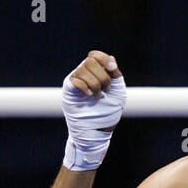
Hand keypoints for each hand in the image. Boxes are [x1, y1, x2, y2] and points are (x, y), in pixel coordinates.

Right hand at [62, 50, 126, 171]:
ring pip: (83, 69)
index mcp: (95, 73)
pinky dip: (85, 87)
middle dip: (103, 76)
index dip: (104, 59)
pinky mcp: (68, 91)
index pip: (95, 55)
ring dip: (95, 84)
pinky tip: (89, 96)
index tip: (113, 69)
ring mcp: (75, 82)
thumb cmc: (107, 114)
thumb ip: (115, 75)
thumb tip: (111, 59)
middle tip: (105, 90)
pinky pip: (75, 80)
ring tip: (97, 97)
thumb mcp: (118, 93)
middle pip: (90, 60)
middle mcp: (83, 75)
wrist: (97, 132)